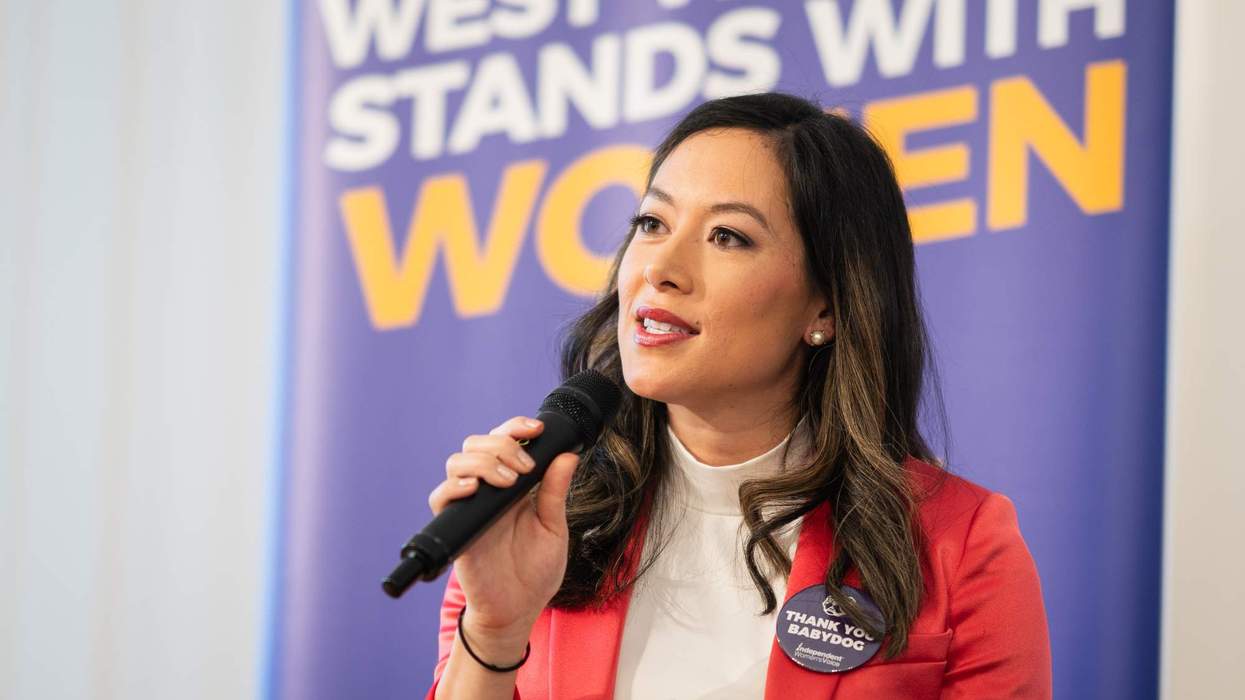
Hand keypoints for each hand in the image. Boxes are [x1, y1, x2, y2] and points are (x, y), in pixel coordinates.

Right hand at [428, 416, 580, 642]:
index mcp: (513, 485)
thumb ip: (555, 491)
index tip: (537, 429)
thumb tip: (567, 455)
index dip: (516, 427)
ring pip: (457, 462)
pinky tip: (475, 489)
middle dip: (502, 444)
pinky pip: (441, 497)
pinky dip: (455, 487)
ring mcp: (469, 507)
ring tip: (508, 481)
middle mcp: (487, 490)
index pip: (505, 441)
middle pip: (477, 444)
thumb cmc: (535, 571)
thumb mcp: (554, 527)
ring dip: (483, 462)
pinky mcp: (455, 527)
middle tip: (525, 467)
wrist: (519, 609)